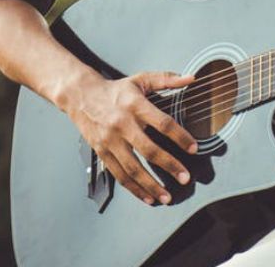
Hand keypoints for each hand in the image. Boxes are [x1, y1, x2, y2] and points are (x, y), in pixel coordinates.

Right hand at [64, 71, 197, 204]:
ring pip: (132, 168)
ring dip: (151, 185)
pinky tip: (147, 197)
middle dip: (169, 165)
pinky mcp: (102, 152)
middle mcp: (122, 124)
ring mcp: (110, 140)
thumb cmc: (115, 90)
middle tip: (185, 178)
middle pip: (148, 149)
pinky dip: (134, 188)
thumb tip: (191, 78)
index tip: (193, 149)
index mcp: (135, 104)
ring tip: (167, 196)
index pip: (162, 123)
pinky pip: (119, 174)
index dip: (180, 137)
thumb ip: (166, 79)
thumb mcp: (141, 80)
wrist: (81, 96)